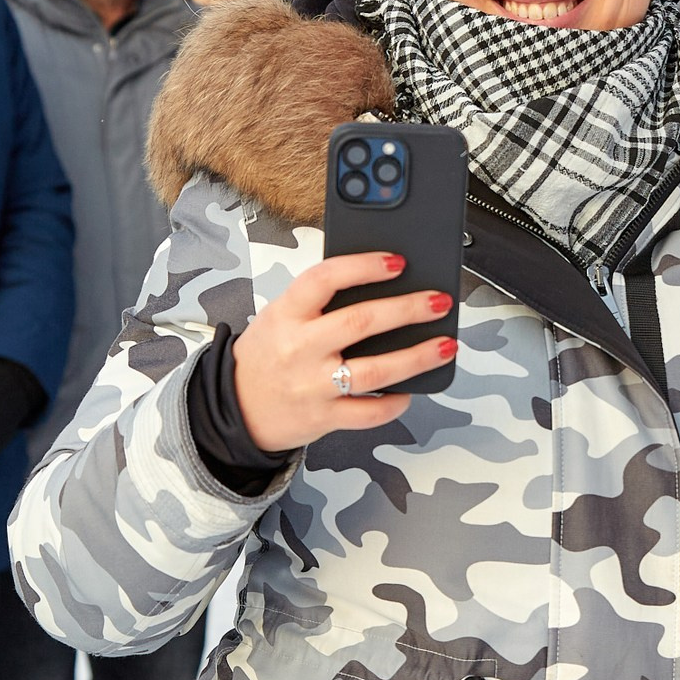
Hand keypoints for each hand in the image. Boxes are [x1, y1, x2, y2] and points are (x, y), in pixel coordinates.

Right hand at [232, 253, 457, 452]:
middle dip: (407, 309)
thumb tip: (378, 284)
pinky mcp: (324, 417)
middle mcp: (300, 348)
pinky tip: (410, 389)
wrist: (235, 408)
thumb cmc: (265, 357)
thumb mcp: (279, 317)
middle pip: (360, 322)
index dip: (363, 266)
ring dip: (417, 357)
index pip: (325, 279)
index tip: (396, 262)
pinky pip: (368, 413)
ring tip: (445, 345)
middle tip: (438, 301)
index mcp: (286, 314)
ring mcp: (313, 385)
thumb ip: (318, 302)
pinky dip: (394, 403)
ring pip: (374, 371)